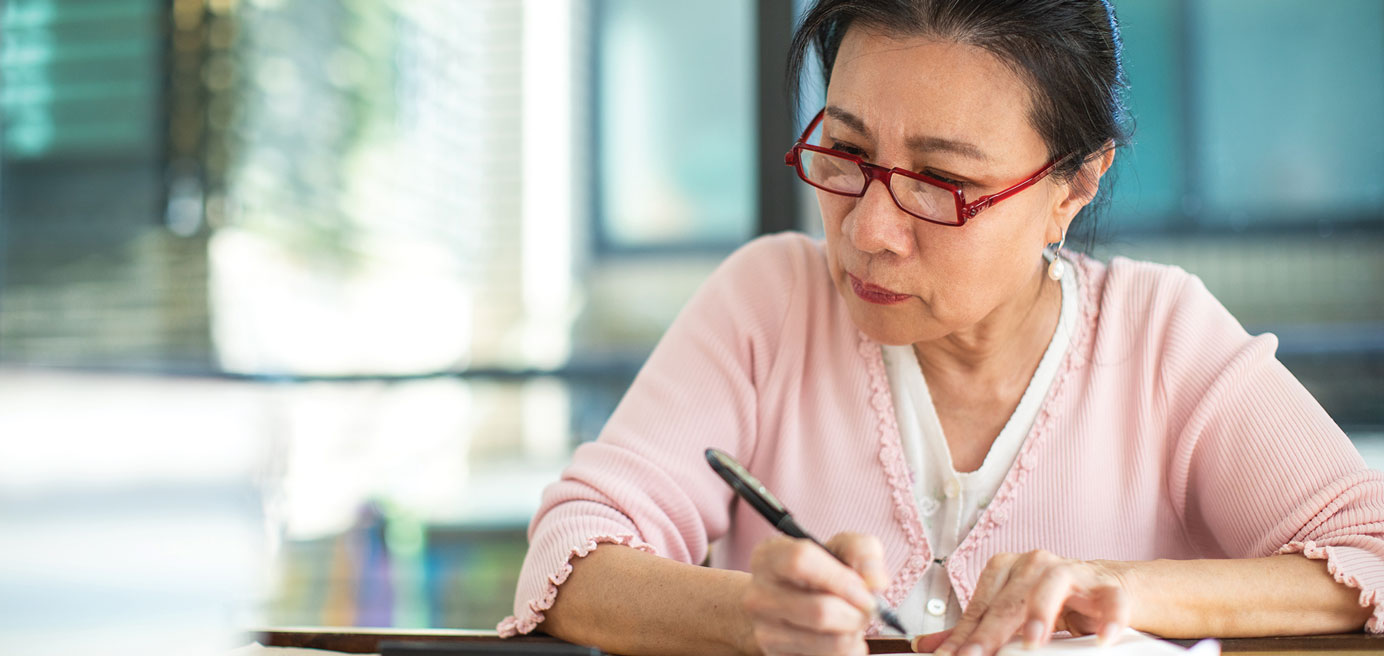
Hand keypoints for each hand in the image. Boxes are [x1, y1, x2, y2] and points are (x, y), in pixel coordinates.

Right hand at [743, 532, 888, 655]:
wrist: (785, 603)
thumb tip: (876, 581)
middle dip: (857, 613)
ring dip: (855, 634)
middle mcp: (759, 595)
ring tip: (853, 622)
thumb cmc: (816, 572)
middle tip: (867, 609)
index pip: (801, 561)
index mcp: (769, 557)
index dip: (841, 578)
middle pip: (820, 611)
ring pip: (829, 642)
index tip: (865, 590)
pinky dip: (847, 652)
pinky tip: (841, 636)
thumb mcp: (839, 549)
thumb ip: (862, 552)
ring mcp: (765, 630)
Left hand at [912, 550, 1132, 655]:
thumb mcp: (1008, 614)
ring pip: (1054, 585)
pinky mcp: (1108, 587)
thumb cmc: (1051, 601)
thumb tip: (928, 646)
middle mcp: (1037, 564)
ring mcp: (1074, 572)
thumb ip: (974, 629)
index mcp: (1008, 569)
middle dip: (992, 631)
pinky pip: (1110, 600)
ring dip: (1042, 612)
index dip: (964, 635)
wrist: (1106, 588)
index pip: (981, 606)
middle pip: (1011, 598)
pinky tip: (1104, 638)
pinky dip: (1109, 617)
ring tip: (1033, 640)